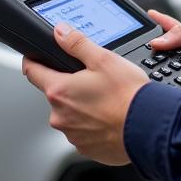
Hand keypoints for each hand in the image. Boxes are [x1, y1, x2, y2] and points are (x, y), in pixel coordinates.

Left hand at [22, 22, 148, 165]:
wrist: (148, 127)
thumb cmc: (127, 95)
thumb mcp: (103, 59)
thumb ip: (77, 44)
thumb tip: (60, 32)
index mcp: (60, 91)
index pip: (32, 72)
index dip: (33, 61)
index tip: (33, 59)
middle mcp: (60, 116)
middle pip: (56, 94)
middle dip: (71, 86)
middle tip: (94, 81)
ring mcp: (72, 135)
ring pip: (71, 114)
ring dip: (83, 107)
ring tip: (108, 101)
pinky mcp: (86, 148)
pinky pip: (84, 132)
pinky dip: (94, 124)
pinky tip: (111, 117)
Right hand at [148, 10, 180, 84]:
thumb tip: (157, 41)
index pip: (162, 30)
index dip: (149, 25)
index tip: (135, 22)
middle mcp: (180, 58)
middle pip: (155, 55)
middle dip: (148, 54)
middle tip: (141, 53)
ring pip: (159, 74)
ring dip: (155, 74)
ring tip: (146, 71)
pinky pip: (170, 90)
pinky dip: (166, 90)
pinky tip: (161, 90)